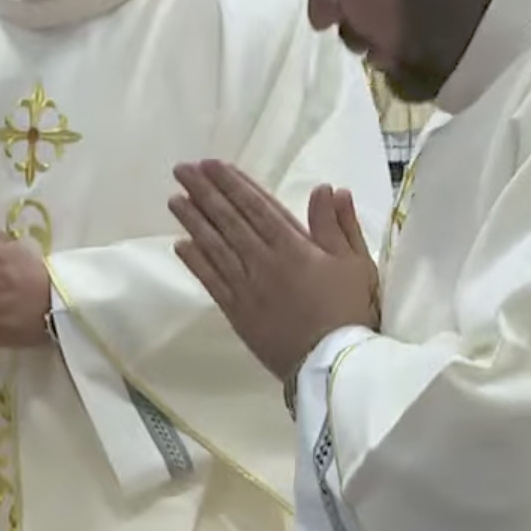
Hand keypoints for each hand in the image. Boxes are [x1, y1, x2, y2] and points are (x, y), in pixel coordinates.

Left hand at [168, 160, 378, 382]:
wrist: (331, 366)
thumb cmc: (350, 312)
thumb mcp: (356, 264)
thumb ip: (338, 226)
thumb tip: (328, 188)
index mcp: (293, 246)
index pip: (256, 206)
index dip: (232, 184)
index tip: (212, 165)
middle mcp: (263, 261)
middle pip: (229, 220)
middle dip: (204, 192)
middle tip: (182, 171)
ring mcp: (246, 288)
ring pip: (214, 247)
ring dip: (193, 221)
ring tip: (174, 200)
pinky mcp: (237, 313)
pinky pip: (211, 281)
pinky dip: (195, 262)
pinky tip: (180, 245)